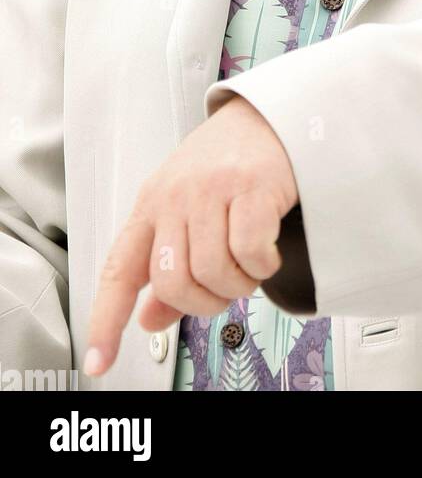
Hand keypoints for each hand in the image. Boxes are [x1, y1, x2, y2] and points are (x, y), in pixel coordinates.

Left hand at [83, 94, 299, 376]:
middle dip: (205, 302)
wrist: (268, 115)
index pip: (119, 271)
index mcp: (151, 206)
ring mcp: (212, 189)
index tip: (97, 362)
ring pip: (213, 271)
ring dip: (239, 285)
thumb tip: (149, 320)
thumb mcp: (185, 210)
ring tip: (250, 268)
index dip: (105, 321)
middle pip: (174, 282)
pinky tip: (268, 252)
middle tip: (226, 290)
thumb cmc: (226, 165)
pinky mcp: (252, 185)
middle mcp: (175, 196)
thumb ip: (167, 268)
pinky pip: (251, 251)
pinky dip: (263, 265)